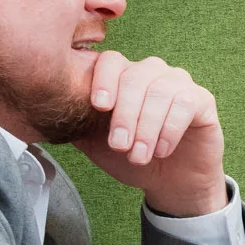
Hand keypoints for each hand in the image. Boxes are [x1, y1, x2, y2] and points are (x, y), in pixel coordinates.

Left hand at [72, 51, 227, 217]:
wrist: (171, 183)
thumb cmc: (132, 158)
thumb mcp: (96, 143)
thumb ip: (75, 124)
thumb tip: (42, 115)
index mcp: (123, 78)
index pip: (111, 62)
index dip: (103, 80)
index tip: (99, 107)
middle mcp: (151, 73)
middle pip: (135, 77)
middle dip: (125, 115)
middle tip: (120, 146)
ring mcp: (178, 83)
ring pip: (160, 91)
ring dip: (147, 127)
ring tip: (140, 156)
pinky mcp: (202, 100)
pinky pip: (184, 104)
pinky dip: (170, 129)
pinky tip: (162, 150)